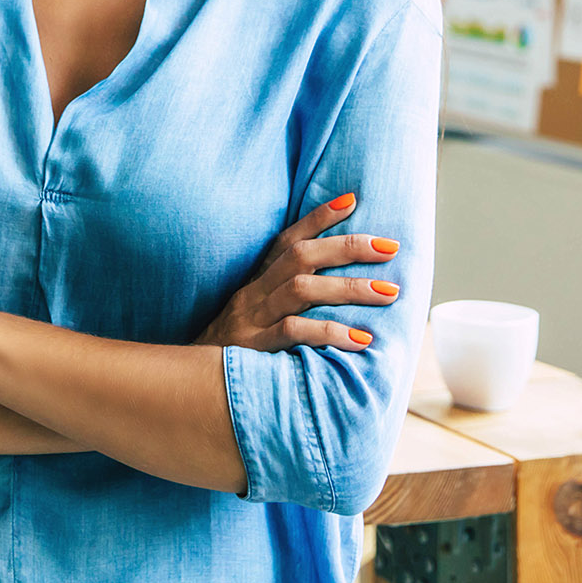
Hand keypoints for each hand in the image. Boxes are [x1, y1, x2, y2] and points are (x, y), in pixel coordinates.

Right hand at [193, 193, 401, 352]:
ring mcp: (252, 319)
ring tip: (388, 292)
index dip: (318, 218)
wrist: (192, 383)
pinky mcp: (253, 348)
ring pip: (301, 290)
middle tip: (390, 247)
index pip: (288, 240)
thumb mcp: (255, 315)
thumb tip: (339, 287)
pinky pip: (292, 332)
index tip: (352, 199)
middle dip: (347, 247)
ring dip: (349, 288)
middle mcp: (254, 293)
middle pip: (300, 257)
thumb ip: (286, 298)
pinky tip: (361, 338)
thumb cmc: (236, 348)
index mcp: (257, 281)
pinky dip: (329, 332)